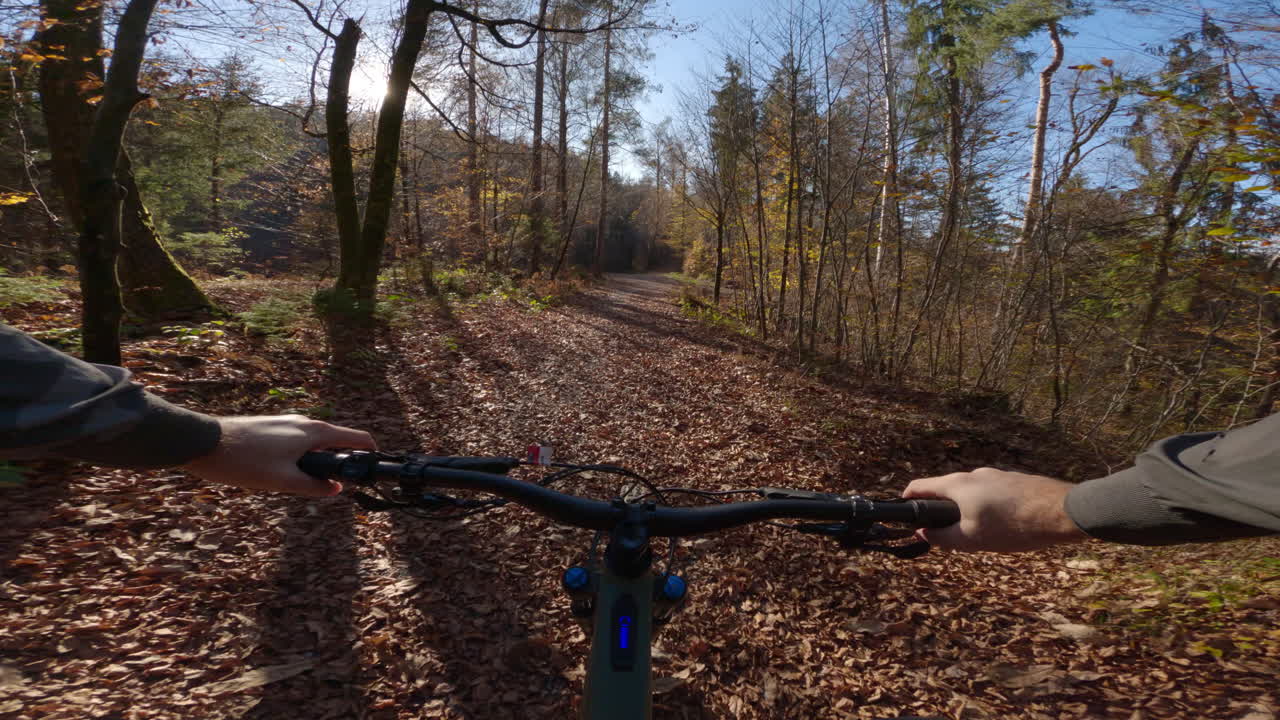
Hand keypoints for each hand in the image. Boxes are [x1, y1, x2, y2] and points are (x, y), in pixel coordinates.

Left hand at [181, 415, 376, 496]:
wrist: (204, 443)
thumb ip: (313, 486)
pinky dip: (301, 457)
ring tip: (301, 483)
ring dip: (316, 462)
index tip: (371, 472)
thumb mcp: (283, 481)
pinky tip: (282, 473)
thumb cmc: (244, 461)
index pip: (357, 438)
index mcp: (315, 432)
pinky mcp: (273, 426)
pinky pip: (298, 442)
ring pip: (315, 443)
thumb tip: (335, 490)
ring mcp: (288, 422)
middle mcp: (305, 422)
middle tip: (331, 487)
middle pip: (337, 442)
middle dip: (339, 463)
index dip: (370, 454)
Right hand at [902, 467, 1087, 551]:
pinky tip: (1005, 526)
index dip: (908, 500)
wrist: (1064, 512)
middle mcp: (975, 474)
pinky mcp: (1016, 481)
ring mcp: (997, 475)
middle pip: (947, 491)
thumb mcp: (973, 539)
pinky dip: (989, 508)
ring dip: (968, 511)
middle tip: (946, 534)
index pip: (920, 487)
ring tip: (981, 534)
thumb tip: (923, 533)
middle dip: (942, 511)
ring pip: (972, 494)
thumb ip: (943, 537)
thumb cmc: (1015, 526)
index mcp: (958, 485)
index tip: (904, 513)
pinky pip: (993, 494)